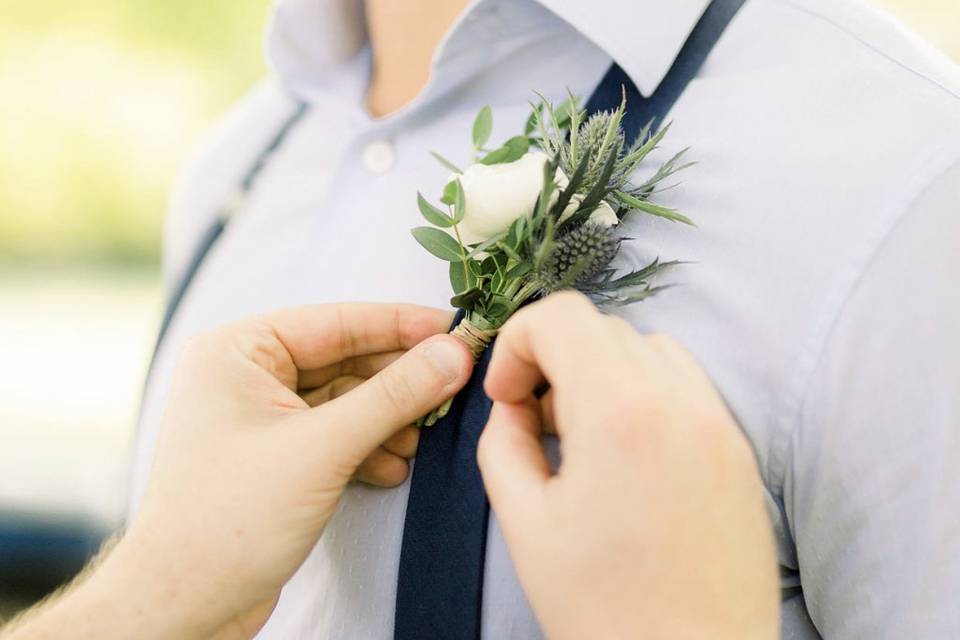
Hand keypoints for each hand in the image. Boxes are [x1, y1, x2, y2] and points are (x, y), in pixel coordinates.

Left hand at [53, 304, 471, 639]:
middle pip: (344, 359)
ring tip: (422, 438)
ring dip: (386, 418)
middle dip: (398, 380)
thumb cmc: (230, 520)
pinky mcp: (274, 455)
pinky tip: (393, 466)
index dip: (402, 325)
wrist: (188, 604)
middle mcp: (244, 375)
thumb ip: (393, 396)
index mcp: (236, 351)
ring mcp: (259, 417)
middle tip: (455, 384)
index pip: (336, 322)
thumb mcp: (323, 449)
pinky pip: (333, 433)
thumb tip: (453, 353)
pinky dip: (367, 446)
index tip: (457, 329)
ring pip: (343, 399)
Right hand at [478, 293, 778, 639]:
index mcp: (620, 413)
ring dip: (603, 372)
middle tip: (535, 420)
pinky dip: (647, 395)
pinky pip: (687, 387)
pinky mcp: (740, 452)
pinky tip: (628, 455)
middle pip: (604, 328)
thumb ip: (503, 444)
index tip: (507, 395)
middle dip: (555, 359)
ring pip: (651, 348)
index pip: (563, 316)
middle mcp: (680, 403)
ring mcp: (720, 425)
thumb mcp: (525, 524)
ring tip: (584, 437)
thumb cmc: (606, 612)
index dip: (517, 342)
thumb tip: (513, 408)